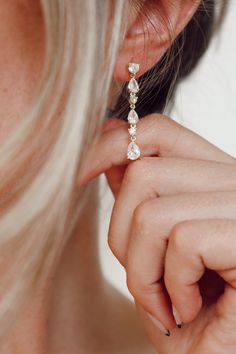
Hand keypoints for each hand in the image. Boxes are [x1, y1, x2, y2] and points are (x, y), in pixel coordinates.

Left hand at [80, 114, 235, 353]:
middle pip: (143, 171)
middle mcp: (233, 183)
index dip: (113, 145)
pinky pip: (183, 242)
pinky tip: (189, 308)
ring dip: (143, 271)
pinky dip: (171, 286)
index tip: (83, 174)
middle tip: (142, 280)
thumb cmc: (192, 313)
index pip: (158, 131)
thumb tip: (109, 152)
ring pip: (153, 212)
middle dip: (120, 233)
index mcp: (211, 178)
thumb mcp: (154, 249)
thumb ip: (138, 196)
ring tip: (165, 302)